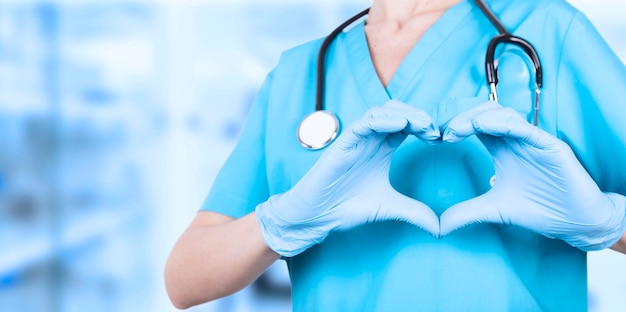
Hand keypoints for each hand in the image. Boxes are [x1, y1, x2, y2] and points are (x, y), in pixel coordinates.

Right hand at [256, 100, 440, 256]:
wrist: (317, 217)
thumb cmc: (346, 207)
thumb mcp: (389, 207)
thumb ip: (415, 213)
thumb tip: (440, 229)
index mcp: (382, 149)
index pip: (407, 126)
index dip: (424, 127)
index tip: (440, 138)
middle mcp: (370, 140)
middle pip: (397, 112)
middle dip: (418, 116)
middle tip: (435, 129)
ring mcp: (356, 140)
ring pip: (381, 112)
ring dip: (404, 114)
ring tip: (422, 126)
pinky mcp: (342, 144)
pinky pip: (362, 124)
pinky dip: (381, 121)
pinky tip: (399, 125)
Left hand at [439, 101, 625, 250]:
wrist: (575, 223)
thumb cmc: (540, 210)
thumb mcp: (493, 210)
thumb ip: (466, 213)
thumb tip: (439, 227)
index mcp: (502, 149)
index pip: (476, 126)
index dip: (457, 126)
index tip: (440, 138)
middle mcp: (516, 140)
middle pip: (486, 114)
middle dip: (463, 117)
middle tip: (447, 131)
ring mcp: (533, 141)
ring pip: (504, 115)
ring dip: (479, 116)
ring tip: (459, 128)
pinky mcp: (550, 146)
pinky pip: (525, 128)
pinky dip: (503, 124)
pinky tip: (482, 126)